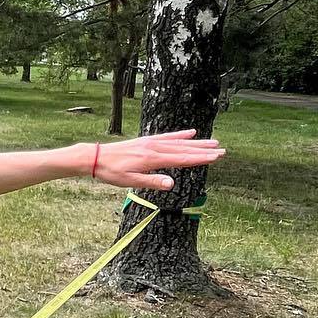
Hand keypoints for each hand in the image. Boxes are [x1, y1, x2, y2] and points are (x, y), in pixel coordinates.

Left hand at [89, 128, 224, 191]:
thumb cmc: (111, 172)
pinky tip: (191, 133)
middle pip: (184, 149)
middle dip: (204, 150)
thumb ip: (152, 182)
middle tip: (223, 151)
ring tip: (213, 141)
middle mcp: (154, 148)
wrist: (95, 157)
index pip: (181, 159)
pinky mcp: (146, 141)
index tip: (216, 158)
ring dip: (196, 142)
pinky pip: (167, 137)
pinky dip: (180, 135)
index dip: (200, 159)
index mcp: (152, 159)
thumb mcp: (130, 182)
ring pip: (178, 142)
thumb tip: (172, 184)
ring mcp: (151, 142)